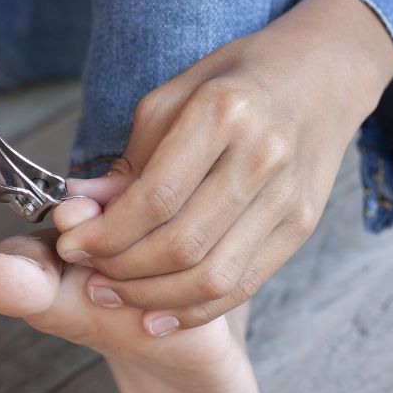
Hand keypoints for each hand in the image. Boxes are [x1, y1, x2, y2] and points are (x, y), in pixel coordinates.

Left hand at [56, 0, 392, 332]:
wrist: (320, 77)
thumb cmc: (232, 83)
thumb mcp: (170, 100)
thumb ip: (127, 162)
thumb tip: (79, 209)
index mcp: (223, 113)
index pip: (155, 198)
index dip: (106, 234)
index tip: (72, 245)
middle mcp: (263, 158)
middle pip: (182, 245)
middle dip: (122, 270)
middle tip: (89, 273)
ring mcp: (288, 199)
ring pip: (212, 277)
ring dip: (152, 298)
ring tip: (113, 293)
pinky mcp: (301, 227)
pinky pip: (243, 286)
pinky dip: (194, 310)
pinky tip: (156, 315)